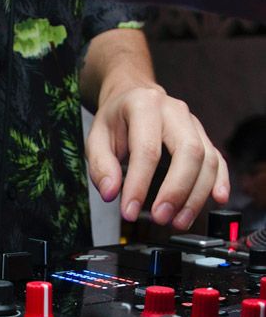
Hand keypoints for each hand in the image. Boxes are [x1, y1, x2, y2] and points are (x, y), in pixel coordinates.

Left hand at [85, 83, 229, 229]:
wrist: (133, 96)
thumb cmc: (115, 120)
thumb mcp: (95, 137)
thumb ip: (100, 166)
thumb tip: (110, 193)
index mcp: (144, 105)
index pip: (147, 150)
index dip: (139, 185)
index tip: (129, 212)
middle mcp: (174, 111)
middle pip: (188, 152)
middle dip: (176, 190)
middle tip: (160, 218)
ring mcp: (193, 123)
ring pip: (207, 159)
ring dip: (196, 195)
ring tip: (178, 220)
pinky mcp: (203, 136)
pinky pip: (219, 159)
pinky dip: (220, 181)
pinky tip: (217, 199)